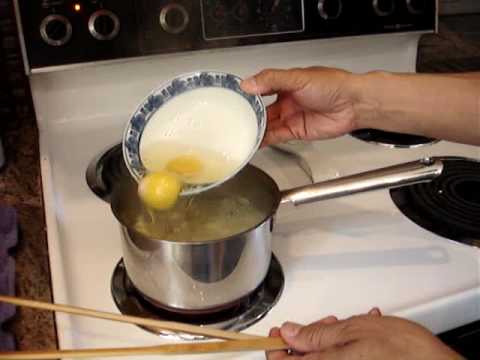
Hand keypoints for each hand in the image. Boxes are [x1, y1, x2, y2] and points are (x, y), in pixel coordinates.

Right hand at [241, 67, 357, 145]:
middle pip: (261, 110)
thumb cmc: (333, 85)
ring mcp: (290, 117)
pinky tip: (253, 142)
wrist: (353, 104)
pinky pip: (275, 137)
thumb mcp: (298, 78)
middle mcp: (286, 100)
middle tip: (232, 120)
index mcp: (285, 83)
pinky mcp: (295, 132)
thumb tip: (249, 83)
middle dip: (248, 115)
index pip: (260, 88)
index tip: (233, 99)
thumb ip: (272, 80)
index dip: (247, 94)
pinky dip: (264, 140)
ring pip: (266, 125)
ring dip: (254, 130)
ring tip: (239, 134)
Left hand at [266, 308, 461, 359]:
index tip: (275, 332)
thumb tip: (288, 333)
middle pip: (304, 359)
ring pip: (324, 356)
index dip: (274, 346)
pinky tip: (359, 332)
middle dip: (309, 336)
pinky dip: (344, 345)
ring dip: (328, 338)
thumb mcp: (353, 332)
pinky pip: (341, 358)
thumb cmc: (403, 352)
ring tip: (345, 324)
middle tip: (324, 322)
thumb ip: (316, 336)